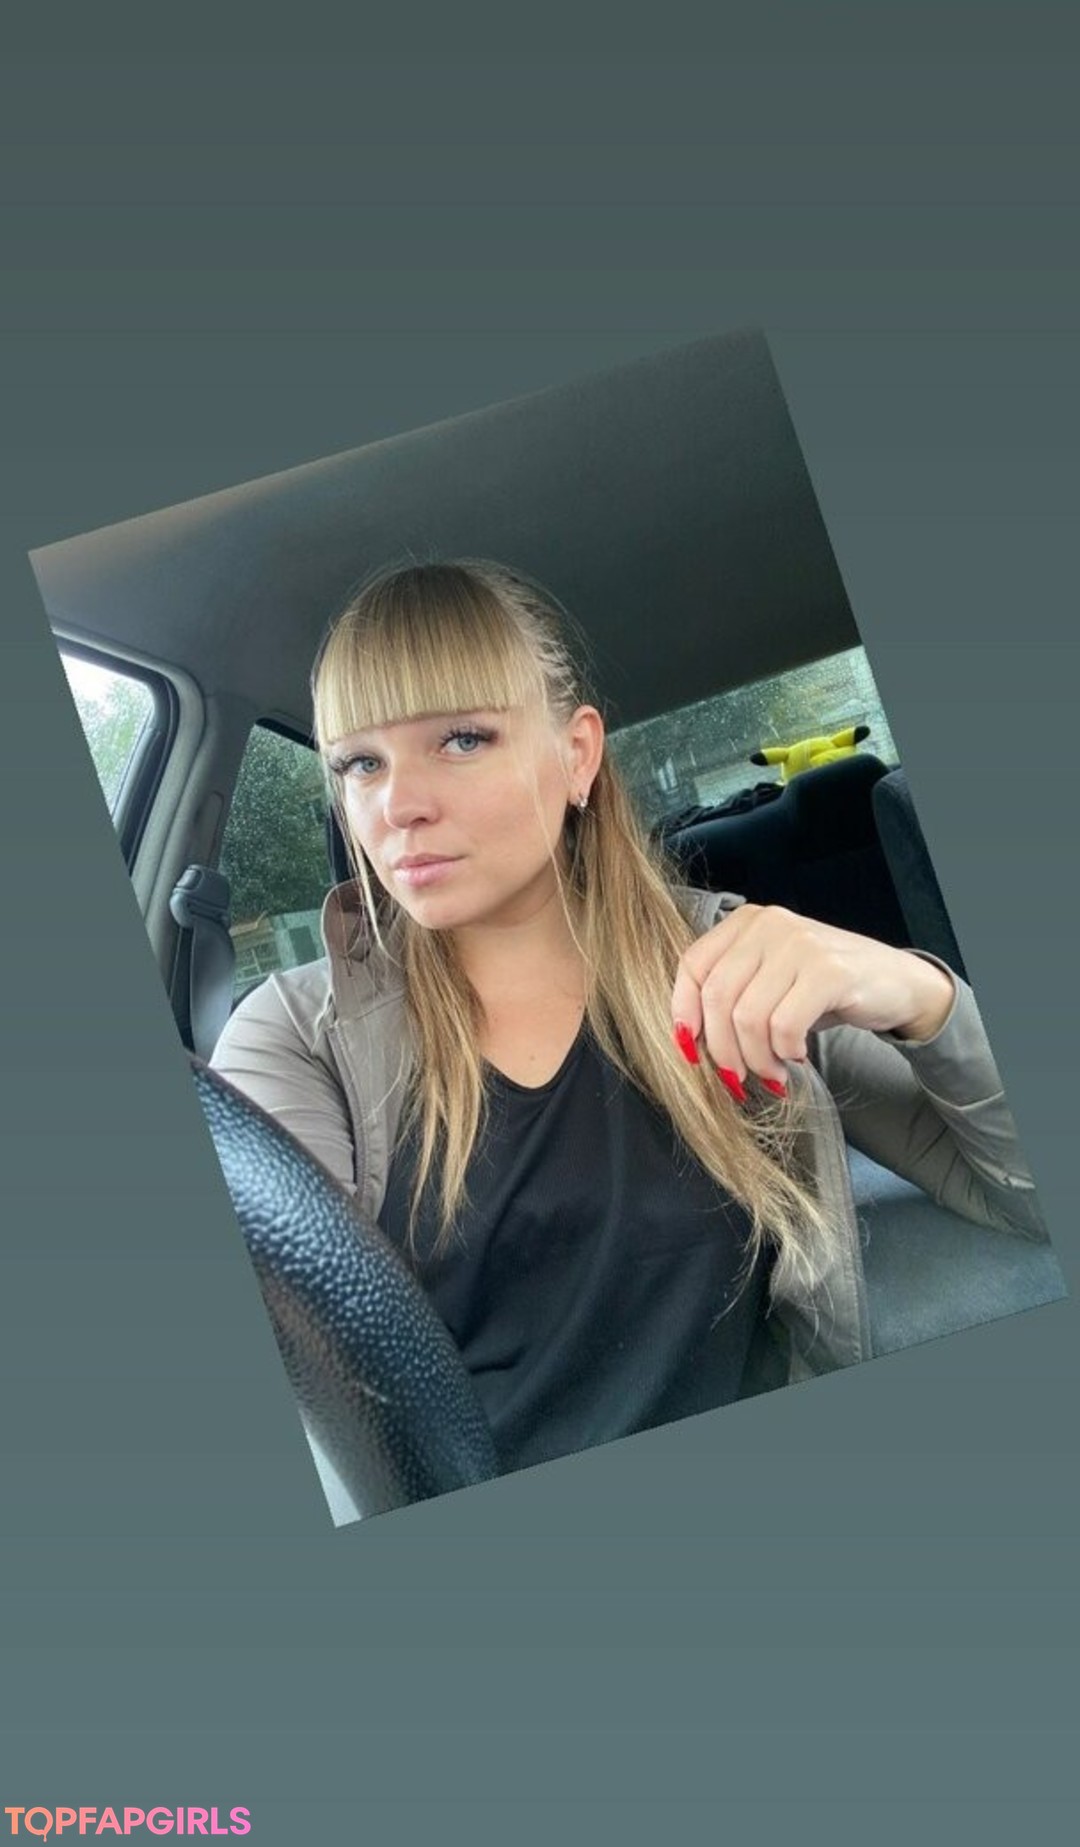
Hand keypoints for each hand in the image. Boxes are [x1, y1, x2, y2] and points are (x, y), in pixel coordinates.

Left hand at [671, 904, 956, 1095]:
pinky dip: (785, 1052)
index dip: (683, 1013)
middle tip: (738, 1077)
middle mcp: (770, 925)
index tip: (690, 1051)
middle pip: (717, 997)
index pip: (692, 966)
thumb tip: (688, 1039)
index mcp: (747, 922)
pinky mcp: (830, 971)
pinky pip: (784, 1026)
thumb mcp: (770, 980)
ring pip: (748, 1017)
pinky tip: (797, 1055)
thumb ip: (731, 994)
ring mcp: (801, 944)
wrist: (897, 984)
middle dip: (722, 1049)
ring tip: (774, 1071)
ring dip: (757, 1059)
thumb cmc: (825, 989)